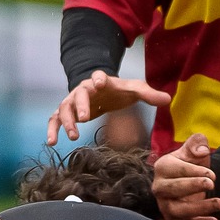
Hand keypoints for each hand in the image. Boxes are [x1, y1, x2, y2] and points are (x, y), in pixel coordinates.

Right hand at [45, 71, 170, 144]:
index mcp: (100, 81)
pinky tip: (52, 142)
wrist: (102, 90)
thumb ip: (149, 94)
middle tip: (83, 119)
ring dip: (67, 122)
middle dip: (80, 106)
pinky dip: (52, 130)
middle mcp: (83, 89)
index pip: (97, 76)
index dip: (98, 78)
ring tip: (72, 136)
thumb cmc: (119, 90)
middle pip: (78, 95)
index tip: (100, 83)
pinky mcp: (67, 113)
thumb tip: (167, 100)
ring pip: (64, 109)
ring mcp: (72, 101)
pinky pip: (55, 119)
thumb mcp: (135, 89)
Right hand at [152, 134, 219, 219]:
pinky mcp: (173, 218)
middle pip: (172, 189)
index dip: (194, 172)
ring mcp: (164, 204)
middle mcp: (159, 187)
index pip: (176, 170)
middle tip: (212, 184)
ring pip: (177, 210)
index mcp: (163, 167)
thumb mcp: (194, 150)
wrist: (193, 180)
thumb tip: (202, 151)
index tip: (212, 175)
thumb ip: (197, 143)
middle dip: (193, 186)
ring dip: (199, 208)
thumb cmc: (192, 164)